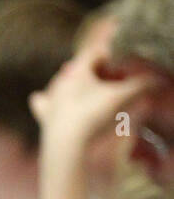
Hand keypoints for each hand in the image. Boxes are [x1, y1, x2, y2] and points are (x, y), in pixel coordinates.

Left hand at [31, 33, 159, 152]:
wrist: (67, 146)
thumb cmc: (94, 115)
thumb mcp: (122, 97)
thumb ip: (141, 85)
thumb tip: (158, 79)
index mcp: (78, 69)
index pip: (96, 52)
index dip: (112, 55)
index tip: (124, 62)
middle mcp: (60, 80)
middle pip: (81, 68)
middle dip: (97, 71)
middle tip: (112, 79)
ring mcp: (50, 98)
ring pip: (61, 82)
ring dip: (74, 83)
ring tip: (88, 89)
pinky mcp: (43, 116)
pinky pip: (41, 102)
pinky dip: (44, 99)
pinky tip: (39, 97)